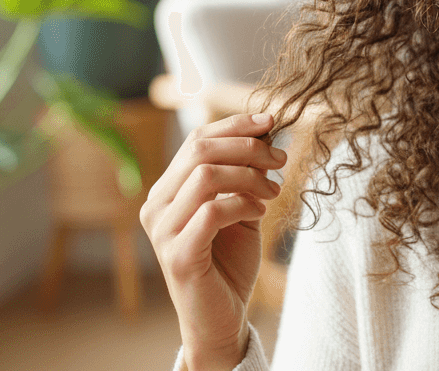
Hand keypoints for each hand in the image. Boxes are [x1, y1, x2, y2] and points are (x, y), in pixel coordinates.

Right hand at [140, 112, 287, 370]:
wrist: (221, 317)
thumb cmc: (230, 260)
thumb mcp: (241, 206)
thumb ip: (245, 173)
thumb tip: (266, 132)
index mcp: (168, 189)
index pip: (198, 139)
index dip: (236, 125)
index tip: (271, 122)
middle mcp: (156, 205)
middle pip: (200, 150)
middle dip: (248, 147)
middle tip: (281, 160)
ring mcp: (162, 231)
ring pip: (206, 176)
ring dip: (250, 177)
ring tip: (274, 192)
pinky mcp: (177, 256)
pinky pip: (211, 212)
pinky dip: (243, 204)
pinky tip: (260, 211)